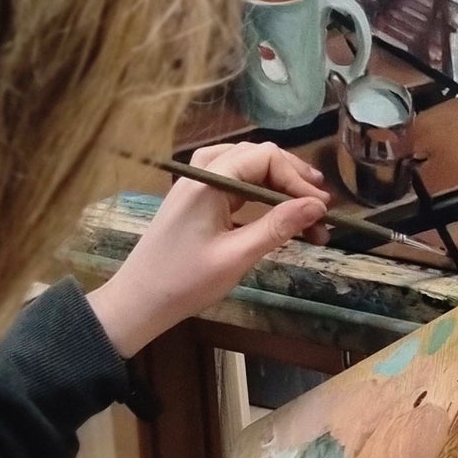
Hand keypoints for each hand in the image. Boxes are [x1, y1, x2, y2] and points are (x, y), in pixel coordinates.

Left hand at [88, 142, 330, 358]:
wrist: (137, 303)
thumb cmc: (184, 283)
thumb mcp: (237, 256)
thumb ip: (277, 227)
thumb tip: (318, 206)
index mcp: (208, 181)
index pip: (265, 158)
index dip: (297, 179)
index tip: (321, 207)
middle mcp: (201, 174)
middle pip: (256, 155)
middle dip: (292, 176)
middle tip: (320, 203)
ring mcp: (196, 185)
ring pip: (245, 163)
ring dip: (276, 178)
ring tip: (304, 196)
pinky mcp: (196, 200)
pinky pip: (233, 179)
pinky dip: (258, 187)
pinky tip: (274, 203)